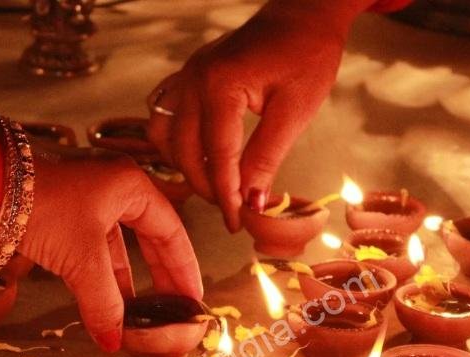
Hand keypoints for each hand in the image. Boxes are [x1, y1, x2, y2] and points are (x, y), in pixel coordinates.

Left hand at [20, 148, 202, 351]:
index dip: (184, 266)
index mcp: (131, 187)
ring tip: (139, 315)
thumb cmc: (44, 208)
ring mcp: (86, 202)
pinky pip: (92, 252)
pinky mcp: (61, 216)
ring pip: (117, 248)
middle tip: (174, 307)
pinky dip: (100, 278)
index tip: (193, 296)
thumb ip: (105, 302)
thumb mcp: (83, 258)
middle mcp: (113, 190)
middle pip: (149, 238)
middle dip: (160, 276)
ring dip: (126, 282)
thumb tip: (115, 342)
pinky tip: (104, 304)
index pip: (171, 230)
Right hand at [146, 0, 357, 230]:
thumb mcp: (295, 111)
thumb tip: (251, 202)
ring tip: (215, 182)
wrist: (304, 16)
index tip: (236, 222)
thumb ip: (267, 157)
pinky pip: (164, 113)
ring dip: (184, 164)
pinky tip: (199, 154)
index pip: (217, 156)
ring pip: (163, 134)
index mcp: (220, 86)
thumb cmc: (307, 55)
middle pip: (184, 150)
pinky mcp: (189, 75)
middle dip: (205, 185)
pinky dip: (175, 140)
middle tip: (232, 207)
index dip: (226, 195)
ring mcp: (186, 74)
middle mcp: (194, 79)